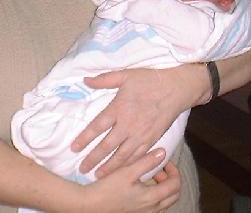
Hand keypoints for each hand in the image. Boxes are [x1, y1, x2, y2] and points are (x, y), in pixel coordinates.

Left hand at [72, 66, 195, 176]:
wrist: (176, 88)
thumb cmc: (150, 80)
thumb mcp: (126, 75)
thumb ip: (104, 79)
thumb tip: (85, 80)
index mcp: (119, 108)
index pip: (97, 127)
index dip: (84, 139)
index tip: (74, 148)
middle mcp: (128, 125)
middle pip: (107, 146)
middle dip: (93, 159)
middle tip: (81, 169)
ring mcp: (141, 134)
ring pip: (122, 156)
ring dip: (109, 167)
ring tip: (98, 175)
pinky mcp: (152, 139)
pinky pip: (138, 156)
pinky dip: (128, 165)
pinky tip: (121, 170)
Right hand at [83, 148, 180, 212]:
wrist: (90, 205)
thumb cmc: (107, 189)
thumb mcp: (127, 171)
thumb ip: (147, 161)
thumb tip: (163, 153)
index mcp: (152, 198)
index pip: (175, 185)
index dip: (173, 170)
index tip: (164, 161)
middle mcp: (151, 209)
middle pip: (173, 195)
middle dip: (170, 179)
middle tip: (159, 168)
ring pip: (164, 201)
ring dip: (162, 187)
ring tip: (148, 175)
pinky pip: (154, 206)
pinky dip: (154, 194)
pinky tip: (140, 185)